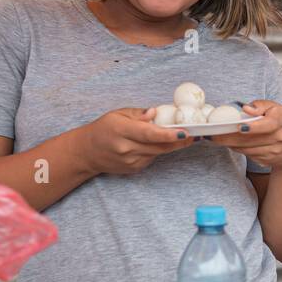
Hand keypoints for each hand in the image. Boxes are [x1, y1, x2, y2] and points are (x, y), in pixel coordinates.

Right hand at [73, 107, 194, 175]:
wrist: (87, 152)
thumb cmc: (104, 129)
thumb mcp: (118, 114)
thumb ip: (138, 114)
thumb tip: (155, 112)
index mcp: (121, 130)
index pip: (149, 134)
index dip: (169, 134)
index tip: (184, 132)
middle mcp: (126, 148)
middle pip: (159, 146)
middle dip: (179, 140)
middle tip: (194, 134)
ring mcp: (130, 161)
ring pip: (158, 153)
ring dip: (170, 144)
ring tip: (180, 136)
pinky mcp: (133, 169)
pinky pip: (152, 158)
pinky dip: (157, 150)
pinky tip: (155, 144)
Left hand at [209, 100, 281, 170]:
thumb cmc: (281, 122)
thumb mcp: (275, 108)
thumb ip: (260, 105)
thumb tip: (246, 109)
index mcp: (281, 122)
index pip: (267, 125)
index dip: (253, 127)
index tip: (239, 127)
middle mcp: (279, 138)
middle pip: (249, 139)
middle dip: (228, 137)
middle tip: (211, 134)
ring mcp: (273, 152)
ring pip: (246, 148)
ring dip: (228, 144)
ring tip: (214, 138)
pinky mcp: (266, 161)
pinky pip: (247, 154)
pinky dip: (236, 148)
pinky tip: (227, 143)